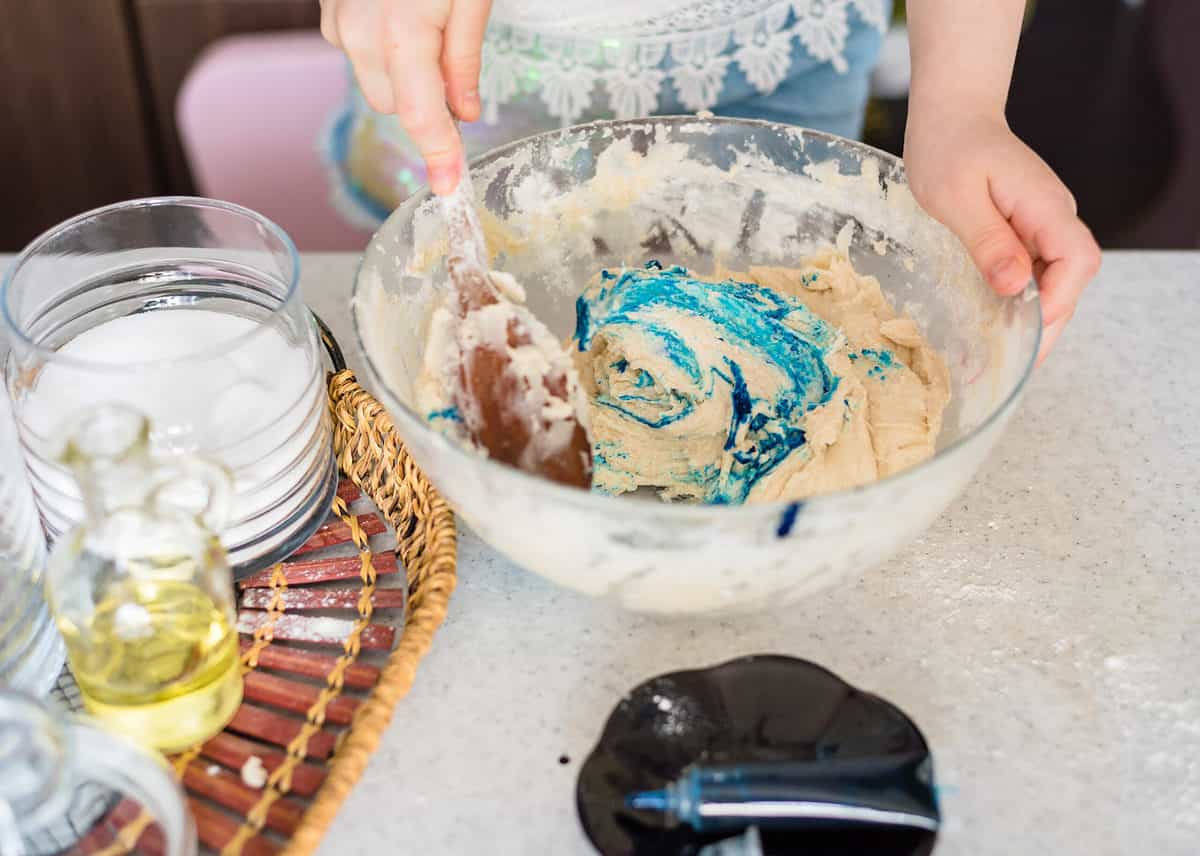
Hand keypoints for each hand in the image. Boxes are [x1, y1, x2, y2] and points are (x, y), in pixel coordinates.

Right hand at [320, 0, 491, 194]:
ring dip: (401, 71)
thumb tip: (465, 111)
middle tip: (449, 59)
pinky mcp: (328, 10)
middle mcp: (360, 33)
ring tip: (422, 21)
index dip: (438, 154)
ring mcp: (338, 21)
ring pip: (374, 81)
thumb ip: (465, 56)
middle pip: (394, 105)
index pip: (421, 117)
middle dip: (423, 97)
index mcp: (402, 34)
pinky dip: (380, 46)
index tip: (449, 183)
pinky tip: (397, 9)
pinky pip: (358, 50)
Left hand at [904, 110, 1100, 363]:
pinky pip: (1034, 271)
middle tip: (1013, 362)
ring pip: (1055, 279)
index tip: (1024, 328)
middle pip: (1072, 278)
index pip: (1077, 260)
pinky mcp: (1026, 230)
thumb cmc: (948, 147)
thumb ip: (988, 241)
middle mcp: (1053, 216)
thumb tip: (1015, 287)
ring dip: (1034, 317)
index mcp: (1043, 206)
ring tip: (1004, 355)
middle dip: (1048, 324)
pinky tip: (996, 324)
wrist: (952, 115)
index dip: (1058, 299)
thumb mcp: (956, 197)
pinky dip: (1020, 300)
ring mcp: (1042, 223)